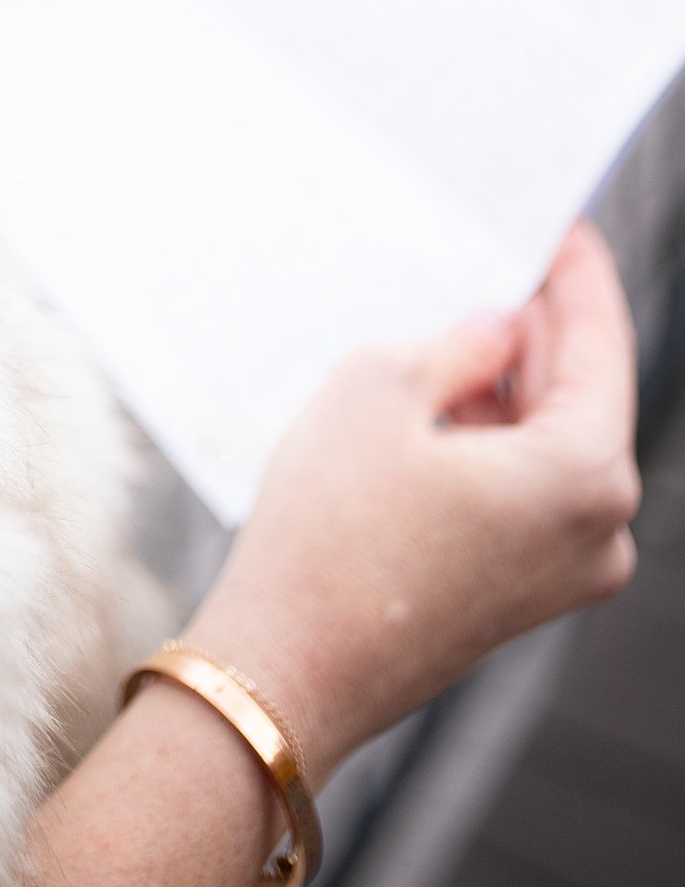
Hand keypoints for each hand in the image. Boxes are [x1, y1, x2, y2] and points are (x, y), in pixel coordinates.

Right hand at [178, 220, 639, 784]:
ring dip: (498, 383)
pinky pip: (520, 487)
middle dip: (531, 324)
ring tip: (438, 320)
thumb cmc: (331, 532)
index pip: (600, 340)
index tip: (558, 220)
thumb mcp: (379, 386)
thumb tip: (497, 328)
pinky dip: (483, 436)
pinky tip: (425, 398)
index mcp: (585, 474)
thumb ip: (458, 340)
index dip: (574, 270)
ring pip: (544, 440)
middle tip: (487, 256)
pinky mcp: (520, 592)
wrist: (287, 666)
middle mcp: (599, 530)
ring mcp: (563, 571)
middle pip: (577, 391)